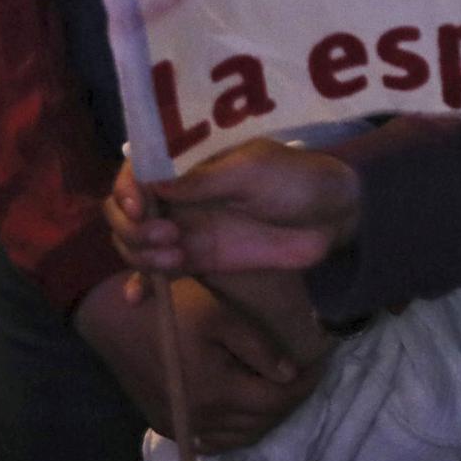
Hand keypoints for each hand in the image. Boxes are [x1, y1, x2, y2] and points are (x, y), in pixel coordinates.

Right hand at [74, 269, 325, 452]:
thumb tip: (289, 374)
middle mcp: (199, 419)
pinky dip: (236, 430)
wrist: (113, 319)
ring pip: (238, 436)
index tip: (320, 364)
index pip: (275, 400)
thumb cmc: (170, 308)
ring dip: (264, 418)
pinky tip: (244, 411)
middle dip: (288, 400)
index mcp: (216, 392)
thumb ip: (258, 348)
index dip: (303, 385)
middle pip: (259, 423)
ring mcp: (182, 426)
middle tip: (304, 376)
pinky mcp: (167, 424)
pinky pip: (213, 440)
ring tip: (280, 390)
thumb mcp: (220, 315)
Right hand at [108, 142, 361, 278]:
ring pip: (139, 242)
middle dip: (133, 225)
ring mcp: (187, 227)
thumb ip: (203, 182)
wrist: (333, 216)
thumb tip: (152, 184)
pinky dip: (144, 281)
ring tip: (177, 254)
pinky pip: (161, 268)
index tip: (139, 206)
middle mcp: (180, 194)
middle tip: (168, 234)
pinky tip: (137, 298)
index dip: (127, 189)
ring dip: (143, 252)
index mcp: (190, 162)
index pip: (138, 170)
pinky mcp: (200, 259)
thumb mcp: (251, 172)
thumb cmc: (295, 180)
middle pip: (127, 210)